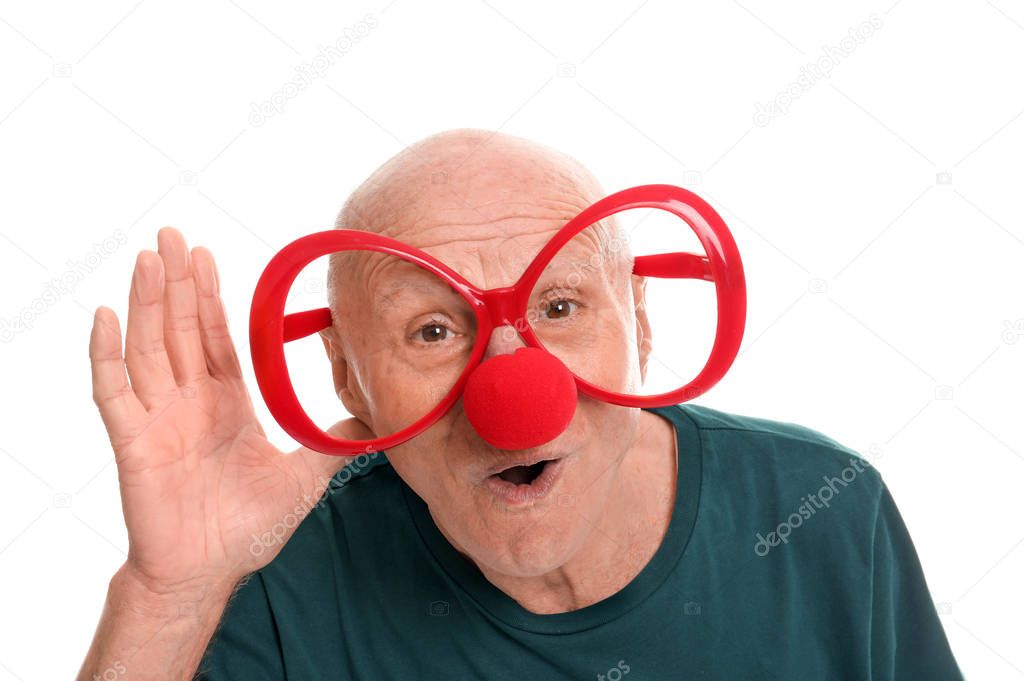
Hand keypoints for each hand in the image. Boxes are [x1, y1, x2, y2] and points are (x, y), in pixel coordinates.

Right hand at [88, 227, 371, 593]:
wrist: (209, 572)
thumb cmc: (247, 528)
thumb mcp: (303, 477)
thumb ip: (332, 445)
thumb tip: (372, 423)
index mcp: (227, 404)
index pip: (217, 338)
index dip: (212, 297)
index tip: (208, 256)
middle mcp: (190, 403)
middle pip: (182, 329)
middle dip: (179, 282)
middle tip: (173, 234)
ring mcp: (159, 418)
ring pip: (150, 347)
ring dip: (148, 301)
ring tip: (149, 257)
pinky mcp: (133, 442)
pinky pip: (114, 391)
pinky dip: (106, 354)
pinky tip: (106, 315)